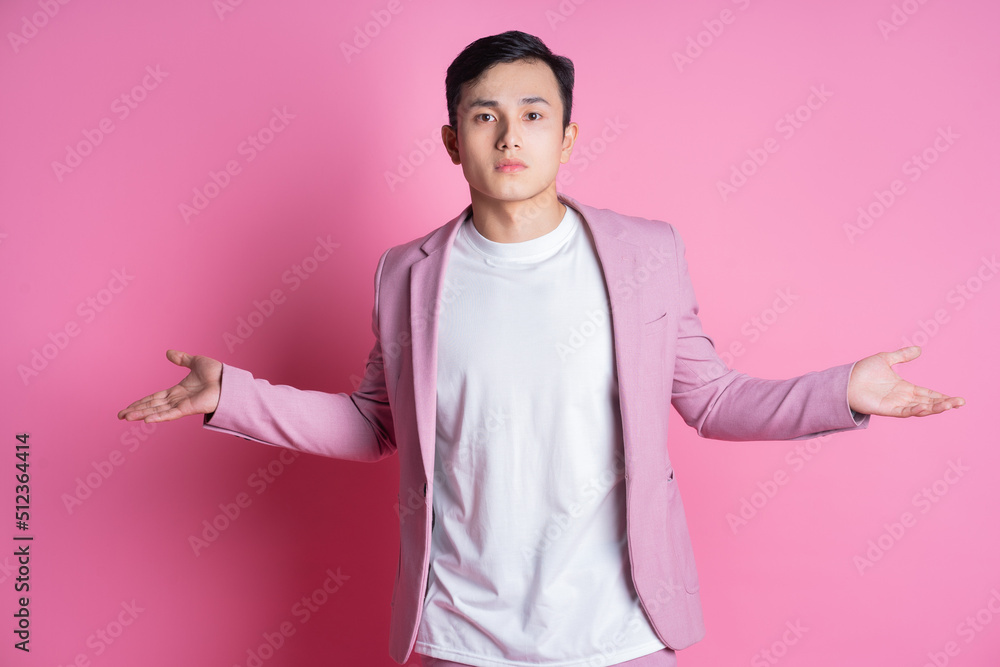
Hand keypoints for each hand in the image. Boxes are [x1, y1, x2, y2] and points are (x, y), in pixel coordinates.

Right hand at [117, 349, 222, 422]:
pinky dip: (159, 417)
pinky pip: (171, 413)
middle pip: (152, 406)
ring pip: (157, 411)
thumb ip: (182, 359)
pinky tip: (147, 420)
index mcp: (178, 391)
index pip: (155, 398)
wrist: (230, 380)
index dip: (141, 402)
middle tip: (120, 416)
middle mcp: (178, 400)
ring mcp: (182, 405)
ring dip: (142, 414)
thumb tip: (168, 353)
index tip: (128, 407)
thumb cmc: (217, 374)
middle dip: (136, 410)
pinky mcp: (189, 408)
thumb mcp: (195, 362)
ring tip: (126, 418)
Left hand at [847, 346, 964, 416]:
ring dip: (935, 408)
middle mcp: (903, 398)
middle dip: (945, 403)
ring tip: (951, 405)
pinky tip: (925, 407)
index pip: (928, 394)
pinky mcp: (887, 409)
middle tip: (961, 402)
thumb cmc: (862, 371)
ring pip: (920, 408)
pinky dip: (915, 410)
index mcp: (905, 388)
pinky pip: (904, 412)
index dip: (942, 396)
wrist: (845, 380)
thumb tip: (919, 349)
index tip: (958, 399)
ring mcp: (896, 404)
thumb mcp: (886, 359)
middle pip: (929, 402)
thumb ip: (902, 355)